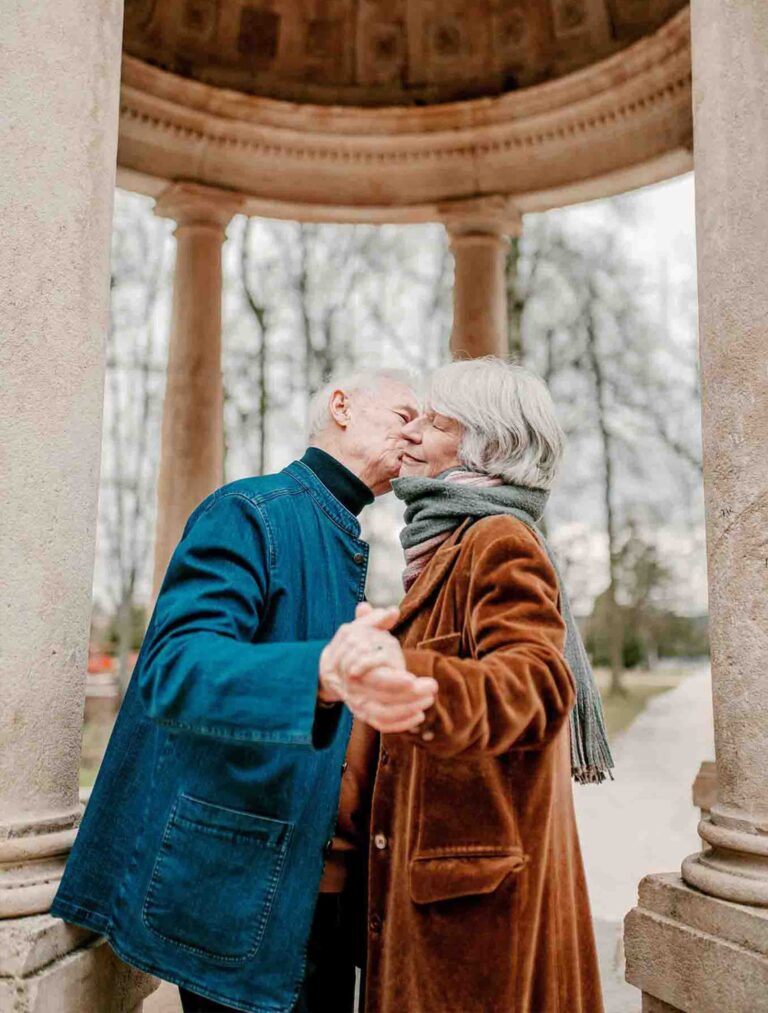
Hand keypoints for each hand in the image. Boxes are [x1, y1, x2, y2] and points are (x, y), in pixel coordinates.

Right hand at [319, 603, 437, 730]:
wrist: (330, 669)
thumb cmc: (351, 644)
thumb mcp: (360, 628)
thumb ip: (375, 619)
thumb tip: (392, 612)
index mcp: (353, 666)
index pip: (374, 678)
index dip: (394, 681)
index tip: (413, 678)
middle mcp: (354, 688)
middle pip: (381, 697)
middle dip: (408, 695)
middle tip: (431, 686)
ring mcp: (358, 703)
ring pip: (383, 713)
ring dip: (407, 710)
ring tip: (428, 699)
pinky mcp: (365, 715)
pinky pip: (382, 724)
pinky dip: (400, 724)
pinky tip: (419, 717)